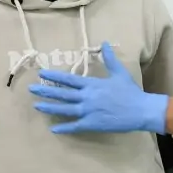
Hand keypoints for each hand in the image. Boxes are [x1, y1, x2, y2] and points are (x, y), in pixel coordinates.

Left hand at [31, 42, 167, 134]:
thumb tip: (105, 43)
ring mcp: (88, 111)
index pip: (68, 79)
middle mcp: (87, 97)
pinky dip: (64, 128)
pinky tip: (54, 129)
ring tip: (37, 106)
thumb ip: (109, 59)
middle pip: (62, 94)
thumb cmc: (131, 91)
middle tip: (31, 89)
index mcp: (92, 84)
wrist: (141, 110)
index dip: (53, 76)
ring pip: (65, 110)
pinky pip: (75, 126)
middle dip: (45, 91)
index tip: (41, 74)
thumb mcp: (120, 72)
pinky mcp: (93, 124)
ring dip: (50, 108)